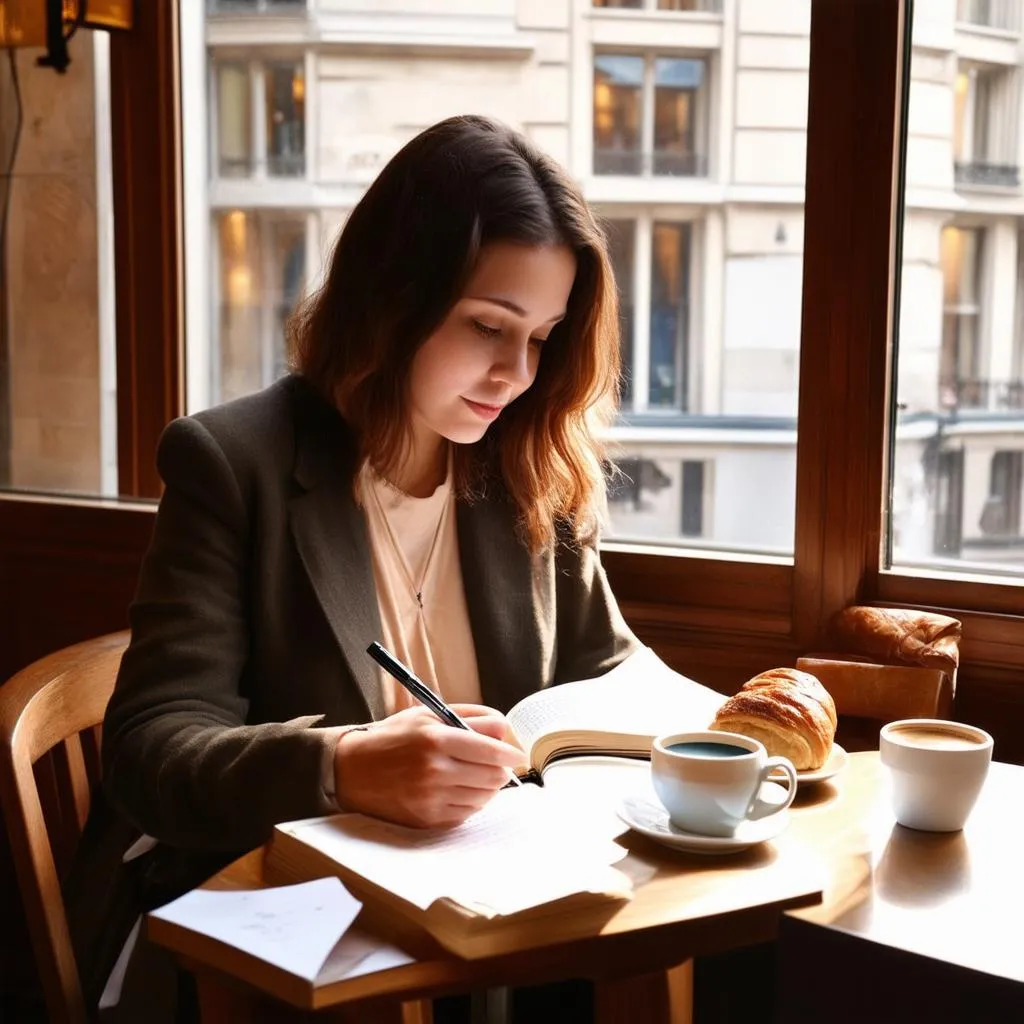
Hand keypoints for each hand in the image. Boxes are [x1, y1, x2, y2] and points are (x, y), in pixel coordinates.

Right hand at [333, 704, 524, 827]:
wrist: (352, 770)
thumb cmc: (394, 737)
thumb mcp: (428, 715)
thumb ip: (469, 717)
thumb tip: (505, 729)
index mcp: (436, 738)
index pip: (491, 750)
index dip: (511, 753)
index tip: (517, 755)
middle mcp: (435, 770)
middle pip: (493, 776)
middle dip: (501, 770)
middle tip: (497, 764)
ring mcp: (431, 798)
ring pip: (483, 797)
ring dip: (487, 787)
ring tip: (475, 776)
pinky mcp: (426, 819)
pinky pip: (466, 814)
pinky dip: (471, 802)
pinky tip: (459, 790)